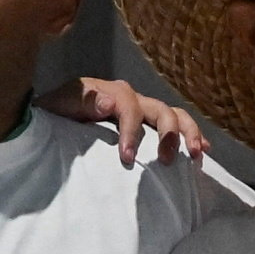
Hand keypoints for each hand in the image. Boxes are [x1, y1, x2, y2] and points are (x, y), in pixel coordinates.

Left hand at [62, 77, 207, 164]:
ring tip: (195, 154)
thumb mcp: (59, 105)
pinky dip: (190, 136)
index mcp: (112, 92)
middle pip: (160, 109)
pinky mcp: (147, 125)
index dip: (131, 131)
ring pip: (174, 115)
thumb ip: (81, 101)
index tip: (126, 157)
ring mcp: (143, 111)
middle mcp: (133, 99)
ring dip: (187, 133)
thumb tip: (108, 104)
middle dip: (168, 133)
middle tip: (166, 160)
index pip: (129, 106)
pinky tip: (201, 151)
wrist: (52, 117)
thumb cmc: (55, 113)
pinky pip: (175, 125)